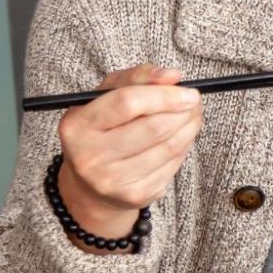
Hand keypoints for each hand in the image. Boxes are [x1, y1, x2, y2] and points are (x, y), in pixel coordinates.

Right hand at [55, 65, 202, 244]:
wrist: (90, 184)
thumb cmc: (102, 129)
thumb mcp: (107, 95)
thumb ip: (138, 77)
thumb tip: (174, 76)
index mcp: (78, 125)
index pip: (128, 103)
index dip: (165, 95)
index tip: (190, 92)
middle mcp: (90, 156)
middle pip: (154, 127)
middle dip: (184, 112)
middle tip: (194, 103)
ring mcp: (112, 180)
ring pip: (169, 148)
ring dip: (189, 128)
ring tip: (191, 117)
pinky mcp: (134, 195)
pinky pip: (172, 166)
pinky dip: (183, 148)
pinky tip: (178, 140)